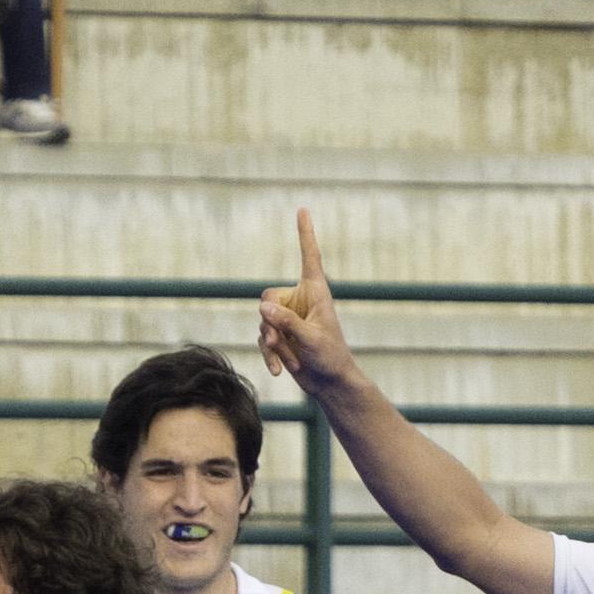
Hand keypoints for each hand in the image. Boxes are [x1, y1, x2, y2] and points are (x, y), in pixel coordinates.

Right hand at [255, 208, 354, 388]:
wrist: (330, 384)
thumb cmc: (331, 358)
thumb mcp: (311, 339)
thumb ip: (288, 322)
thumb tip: (263, 307)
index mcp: (316, 293)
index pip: (309, 258)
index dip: (305, 234)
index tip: (303, 210)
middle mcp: (300, 300)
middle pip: (269, 297)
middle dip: (271, 321)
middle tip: (280, 341)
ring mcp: (288, 317)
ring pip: (263, 320)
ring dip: (272, 343)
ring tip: (288, 361)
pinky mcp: (280, 334)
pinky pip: (263, 338)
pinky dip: (269, 354)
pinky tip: (278, 371)